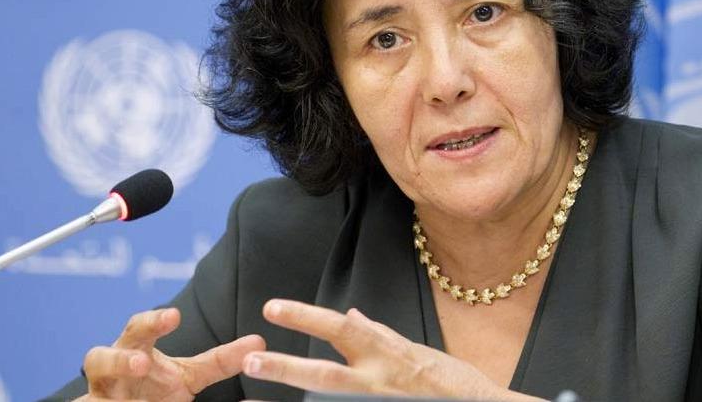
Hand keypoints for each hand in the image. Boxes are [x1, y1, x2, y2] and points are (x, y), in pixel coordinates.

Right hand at [76, 307, 265, 400]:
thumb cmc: (154, 389)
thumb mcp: (188, 376)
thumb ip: (219, 361)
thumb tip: (259, 342)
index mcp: (134, 351)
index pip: (140, 329)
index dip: (154, 321)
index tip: (175, 316)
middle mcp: (108, 372)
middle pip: (100, 356)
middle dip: (118, 358)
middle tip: (141, 363)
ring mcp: (96, 397)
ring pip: (86, 393)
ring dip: (108, 390)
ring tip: (132, 394)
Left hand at [242, 299, 536, 400]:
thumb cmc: (451, 380)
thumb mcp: (414, 349)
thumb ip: (379, 335)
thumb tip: (351, 314)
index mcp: (387, 353)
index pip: (339, 327)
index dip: (304, 317)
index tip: (272, 309)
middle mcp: (379, 381)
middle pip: (324, 375)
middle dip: (286, 368)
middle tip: (250, 362)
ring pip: (330, 400)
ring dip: (298, 396)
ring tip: (258, 396)